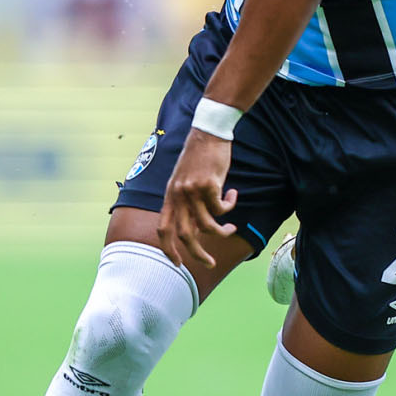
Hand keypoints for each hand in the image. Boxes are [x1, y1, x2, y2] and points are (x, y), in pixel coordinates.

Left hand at [157, 130, 237, 270]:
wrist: (208, 132)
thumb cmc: (198, 156)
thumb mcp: (185, 179)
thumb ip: (186, 200)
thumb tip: (196, 225)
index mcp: (170, 195)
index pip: (163, 228)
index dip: (168, 249)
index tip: (177, 263)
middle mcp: (178, 195)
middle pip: (184, 234)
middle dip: (197, 254)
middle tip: (210, 263)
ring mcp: (192, 191)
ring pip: (207, 225)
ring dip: (222, 231)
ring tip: (232, 229)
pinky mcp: (209, 185)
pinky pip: (221, 208)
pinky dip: (229, 206)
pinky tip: (232, 194)